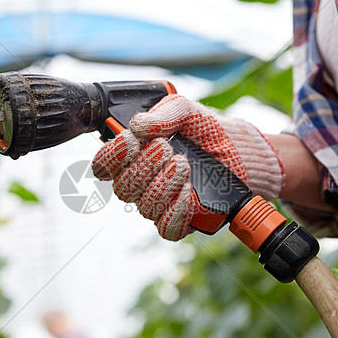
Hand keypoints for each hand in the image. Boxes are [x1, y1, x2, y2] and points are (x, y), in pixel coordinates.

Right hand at [92, 95, 283, 240]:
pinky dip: (175, 210)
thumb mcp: (184, 110)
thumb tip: (137, 126)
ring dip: (163, 184)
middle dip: (144, 167)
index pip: (103, 165)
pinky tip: (188, 192)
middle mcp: (139, 183)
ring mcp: (157, 204)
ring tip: (184, 165)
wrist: (234, 150)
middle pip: (122, 188)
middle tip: (167, 148)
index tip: (131, 141)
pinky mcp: (179, 221)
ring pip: (144, 207)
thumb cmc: (202, 129)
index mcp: (131, 156)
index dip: (112, 157)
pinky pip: (166, 227)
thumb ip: (162, 113)